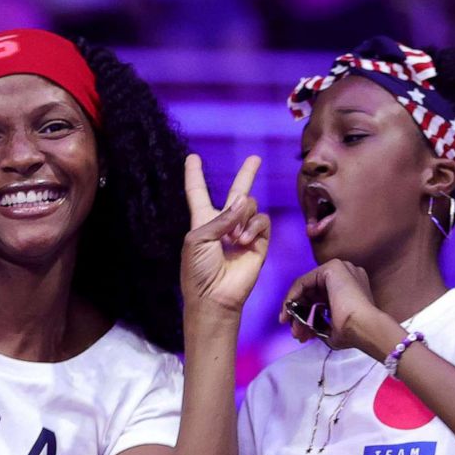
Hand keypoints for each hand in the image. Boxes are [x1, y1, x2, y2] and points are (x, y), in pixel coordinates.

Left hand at [180, 154, 269, 318]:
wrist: (214, 296)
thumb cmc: (198, 270)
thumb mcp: (198, 238)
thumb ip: (220, 218)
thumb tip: (244, 202)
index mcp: (202, 221)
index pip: (198, 192)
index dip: (194, 175)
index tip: (192, 158)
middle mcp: (224, 223)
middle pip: (237, 193)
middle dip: (247, 174)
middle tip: (255, 158)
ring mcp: (243, 232)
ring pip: (249, 204)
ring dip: (241, 217)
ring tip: (234, 239)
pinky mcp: (259, 242)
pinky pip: (262, 220)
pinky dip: (253, 227)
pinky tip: (243, 241)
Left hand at [278, 259, 399, 357]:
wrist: (364, 328)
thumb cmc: (354, 333)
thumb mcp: (333, 329)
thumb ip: (319, 323)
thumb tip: (303, 328)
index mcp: (352, 289)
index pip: (322, 298)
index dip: (308, 315)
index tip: (300, 332)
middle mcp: (348, 275)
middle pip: (313, 293)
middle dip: (300, 314)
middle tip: (296, 332)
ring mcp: (341, 269)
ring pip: (307, 287)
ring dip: (295, 308)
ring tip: (293, 329)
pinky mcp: (332, 267)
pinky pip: (304, 281)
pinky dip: (293, 296)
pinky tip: (289, 312)